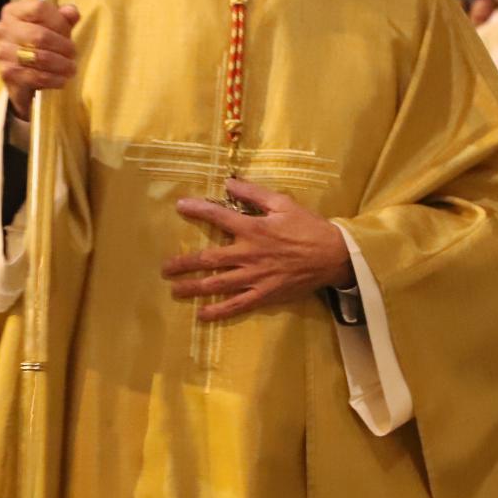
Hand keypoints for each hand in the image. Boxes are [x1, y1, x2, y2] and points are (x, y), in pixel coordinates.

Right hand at [0, 0, 78, 118]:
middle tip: (73, 54)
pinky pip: (35, 76)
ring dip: (60, 64)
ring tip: (71, 68)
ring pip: (38, 57)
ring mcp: (3, 52)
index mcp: (14, 12)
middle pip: (39, 35)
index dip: (59, 21)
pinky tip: (62, 79)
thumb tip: (72, 12)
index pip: (39, 9)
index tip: (69, 33)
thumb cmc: (38, 43)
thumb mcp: (52, 25)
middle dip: (62, 46)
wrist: (21, 71)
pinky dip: (53, 79)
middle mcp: (3, 30)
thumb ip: (63, 17)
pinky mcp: (7, 74)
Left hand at [163, 178, 351, 321]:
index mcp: (253, 229)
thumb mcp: (283, 203)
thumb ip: (254, 194)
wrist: (333, 256)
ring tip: (174, 290)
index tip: (180, 206)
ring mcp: (255, 277)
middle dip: (184, 263)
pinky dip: (219, 311)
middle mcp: (249, 254)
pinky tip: (202, 314)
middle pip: (209, 260)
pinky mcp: (265, 294)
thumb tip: (229, 183)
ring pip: (217, 285)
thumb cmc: (308, 227)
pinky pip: (237, 305)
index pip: (218, 217)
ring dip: (193, 288)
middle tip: (164, 268)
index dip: (197, 210)